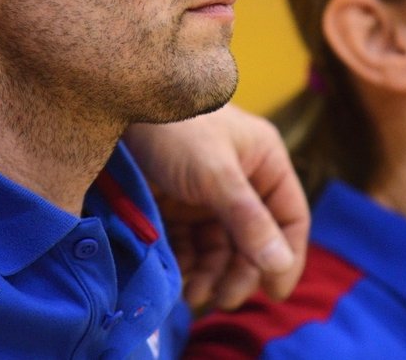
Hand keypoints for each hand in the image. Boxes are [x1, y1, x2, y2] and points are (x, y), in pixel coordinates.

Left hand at [123, 103, 309, 310]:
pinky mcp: (175, 202)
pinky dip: (187, 263)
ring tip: (193, 294)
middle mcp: (240, 178)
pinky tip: (179, 280)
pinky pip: (189, 242)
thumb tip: (281, 266)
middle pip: (253, 239)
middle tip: (223, 299)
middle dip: (240, 271)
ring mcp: (206, 192)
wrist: (116, 105)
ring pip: (220, 246)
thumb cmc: (175, 127)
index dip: (286, 257)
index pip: (289, 218)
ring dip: (211, 274)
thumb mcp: (215, 173)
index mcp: (264, 162)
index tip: (273, 294)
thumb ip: (248, 219)